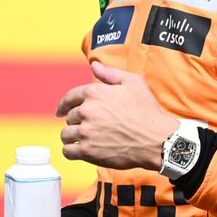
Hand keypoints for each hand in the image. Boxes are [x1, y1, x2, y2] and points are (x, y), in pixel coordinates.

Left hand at [56, 61, 177, 170]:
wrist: (156, 140)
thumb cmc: (146, 111)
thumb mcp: (133, 83)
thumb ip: (110, 73)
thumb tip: (94, 65)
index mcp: (94, 93)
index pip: (69, 97)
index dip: (63, 105)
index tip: (60, 111)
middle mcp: (87, 111)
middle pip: (70, 117)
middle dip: (76, 121)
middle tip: (87, 127)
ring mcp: (86, 131)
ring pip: (66, 134)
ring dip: (71, 137)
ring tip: (80, 140)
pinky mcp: (88, 151)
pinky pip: (68, 151)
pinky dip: (70, 151)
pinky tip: (77, 150)